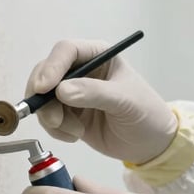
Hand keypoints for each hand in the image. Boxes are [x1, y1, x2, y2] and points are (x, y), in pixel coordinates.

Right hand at [26, 39, 177, 162]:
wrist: (150, 143)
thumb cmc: (146, 113)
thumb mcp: (125, 101)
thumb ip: (94, 93)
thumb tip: (61, 90)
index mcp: (98, 55)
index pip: (67, 50)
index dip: (52, 66)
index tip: (44, 88)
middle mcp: (82, 70)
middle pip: (46, 72)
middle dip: (44, 97)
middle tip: (54, 120)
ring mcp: (72, 92)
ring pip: (42, 97)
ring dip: (51, 117)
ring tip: (75, 131)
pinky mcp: (68, 113)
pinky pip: (47, 117)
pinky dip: (55, 129)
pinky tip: (75, 135)